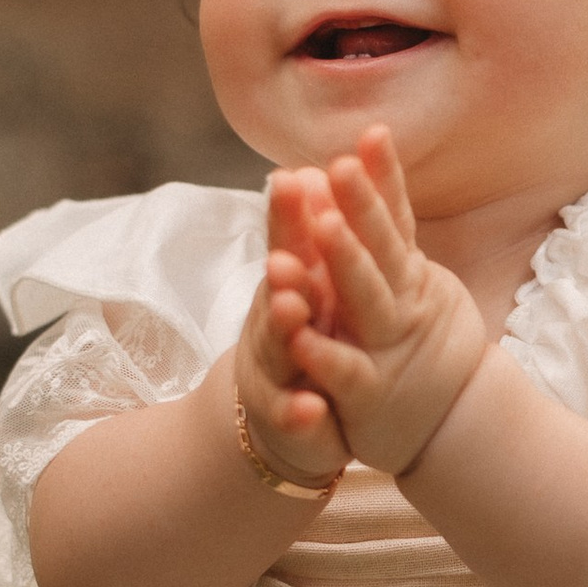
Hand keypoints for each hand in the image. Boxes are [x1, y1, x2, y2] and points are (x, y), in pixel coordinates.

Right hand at [232, 168, 351, 486]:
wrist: (280, 414)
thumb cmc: (304, 334)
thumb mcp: (312, 282)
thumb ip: (312, 234)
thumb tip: (311, 169)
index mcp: (293, 283)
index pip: (289, 240)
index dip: (288, 213)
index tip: (291, 177)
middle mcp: (276, 320)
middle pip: (279, 288)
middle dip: (285, 265)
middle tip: (290, 246)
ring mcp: (275, 368)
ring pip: (278, 347)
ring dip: (284, 328)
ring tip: (293, 310)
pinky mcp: (283, 417)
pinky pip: (289, 414)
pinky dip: (298, 411)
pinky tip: (310, 409)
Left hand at [274, 126, 487, 479]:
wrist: (452, 427)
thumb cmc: (420, 350)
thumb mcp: (413, 289)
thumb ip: (390, 239)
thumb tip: (365, 173)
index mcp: (409, 278)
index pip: (399, 219)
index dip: (385, 179)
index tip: (373, 132)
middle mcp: (404, 306)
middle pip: (385, 250)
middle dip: (363, 207)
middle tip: (339, 166)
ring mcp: (388, 348)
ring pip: (367, 302)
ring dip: (344, 264)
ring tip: (322, 226)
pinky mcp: (369, 395)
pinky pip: (346, 370)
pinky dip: (324, 352)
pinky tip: (298, 329)